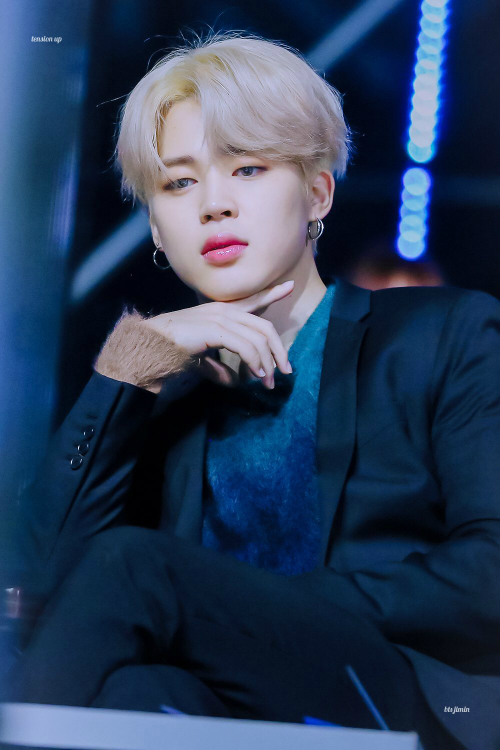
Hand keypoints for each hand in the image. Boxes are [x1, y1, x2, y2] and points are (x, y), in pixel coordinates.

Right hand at [142, 280, 294, 388]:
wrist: (149, 348)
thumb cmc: (171, 350)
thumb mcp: (202, 358)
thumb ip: (219, 366)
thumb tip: (234, 380)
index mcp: (219, 312)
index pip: (251, 301)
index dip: (270, 295)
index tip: (288, 288)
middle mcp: (222, 310)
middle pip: (263, 326)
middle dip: (278, 349)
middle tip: (286, 370)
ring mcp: (218, 318)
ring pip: (257, 338)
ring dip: (266, 362)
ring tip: (268, 381)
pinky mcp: (214, 329)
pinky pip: (244, 346)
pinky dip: (254, 360)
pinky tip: (256, 373)